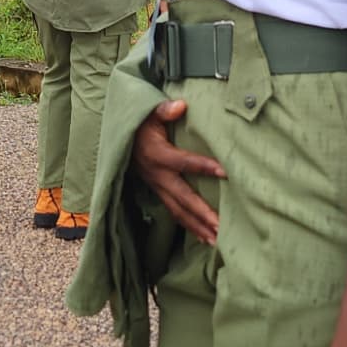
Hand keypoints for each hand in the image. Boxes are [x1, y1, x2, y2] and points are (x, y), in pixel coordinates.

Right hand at [131, 100, 223, 242]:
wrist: (120, 139)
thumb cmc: (140, 124)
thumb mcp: (148, 113)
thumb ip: (164, 109)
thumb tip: (181, 105)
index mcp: (157, 155)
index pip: (184, 162)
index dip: (204, 166)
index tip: (226, 172)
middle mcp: (157, 176)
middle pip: (183, 198)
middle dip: (203, 213)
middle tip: (222, 226)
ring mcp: (157, 187)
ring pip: (179, 211)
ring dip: (198, 227)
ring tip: (217, 240)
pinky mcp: (159, 193)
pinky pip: (175, 213)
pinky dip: (190, 227)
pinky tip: (205, 238)